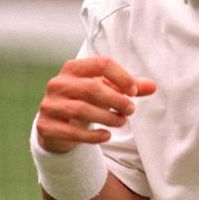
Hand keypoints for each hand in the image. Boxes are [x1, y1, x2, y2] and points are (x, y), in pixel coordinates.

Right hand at [36, 57, 156, 153]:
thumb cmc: (86, 101)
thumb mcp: (106, 90)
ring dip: (107, 117)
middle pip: (91, 87)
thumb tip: (153, 86)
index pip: (101, 63)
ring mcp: (49, 105)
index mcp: (73, 68)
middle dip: (116, 100)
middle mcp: (58, 83)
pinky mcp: (46, 126)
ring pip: (81, 109)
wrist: (58, 125)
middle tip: (130, 109)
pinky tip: (106, 136)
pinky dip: (92, 135)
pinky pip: (71, 132)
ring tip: (121, 122)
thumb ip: (129, 87)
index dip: (121, 76)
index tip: (135, 91)